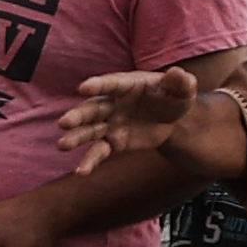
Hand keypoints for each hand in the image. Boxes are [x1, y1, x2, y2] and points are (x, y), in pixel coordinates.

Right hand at [58, 63, 203, 171]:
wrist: (173, 119)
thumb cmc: (175, 98)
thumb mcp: (183, 89)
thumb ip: (181, 82)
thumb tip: (178, 74)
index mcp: (127, 85)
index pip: (111, 84)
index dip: (97, 86)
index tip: (82, 88)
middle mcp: (113, 103)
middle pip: (93, 109)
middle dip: (79, 116)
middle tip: (64, 123)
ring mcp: (110, 123)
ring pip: (90, 130)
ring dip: (76, 137)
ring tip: (62, 145)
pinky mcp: (113, 142)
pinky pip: (100, 151)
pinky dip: (90, 161)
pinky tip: (80, 172)